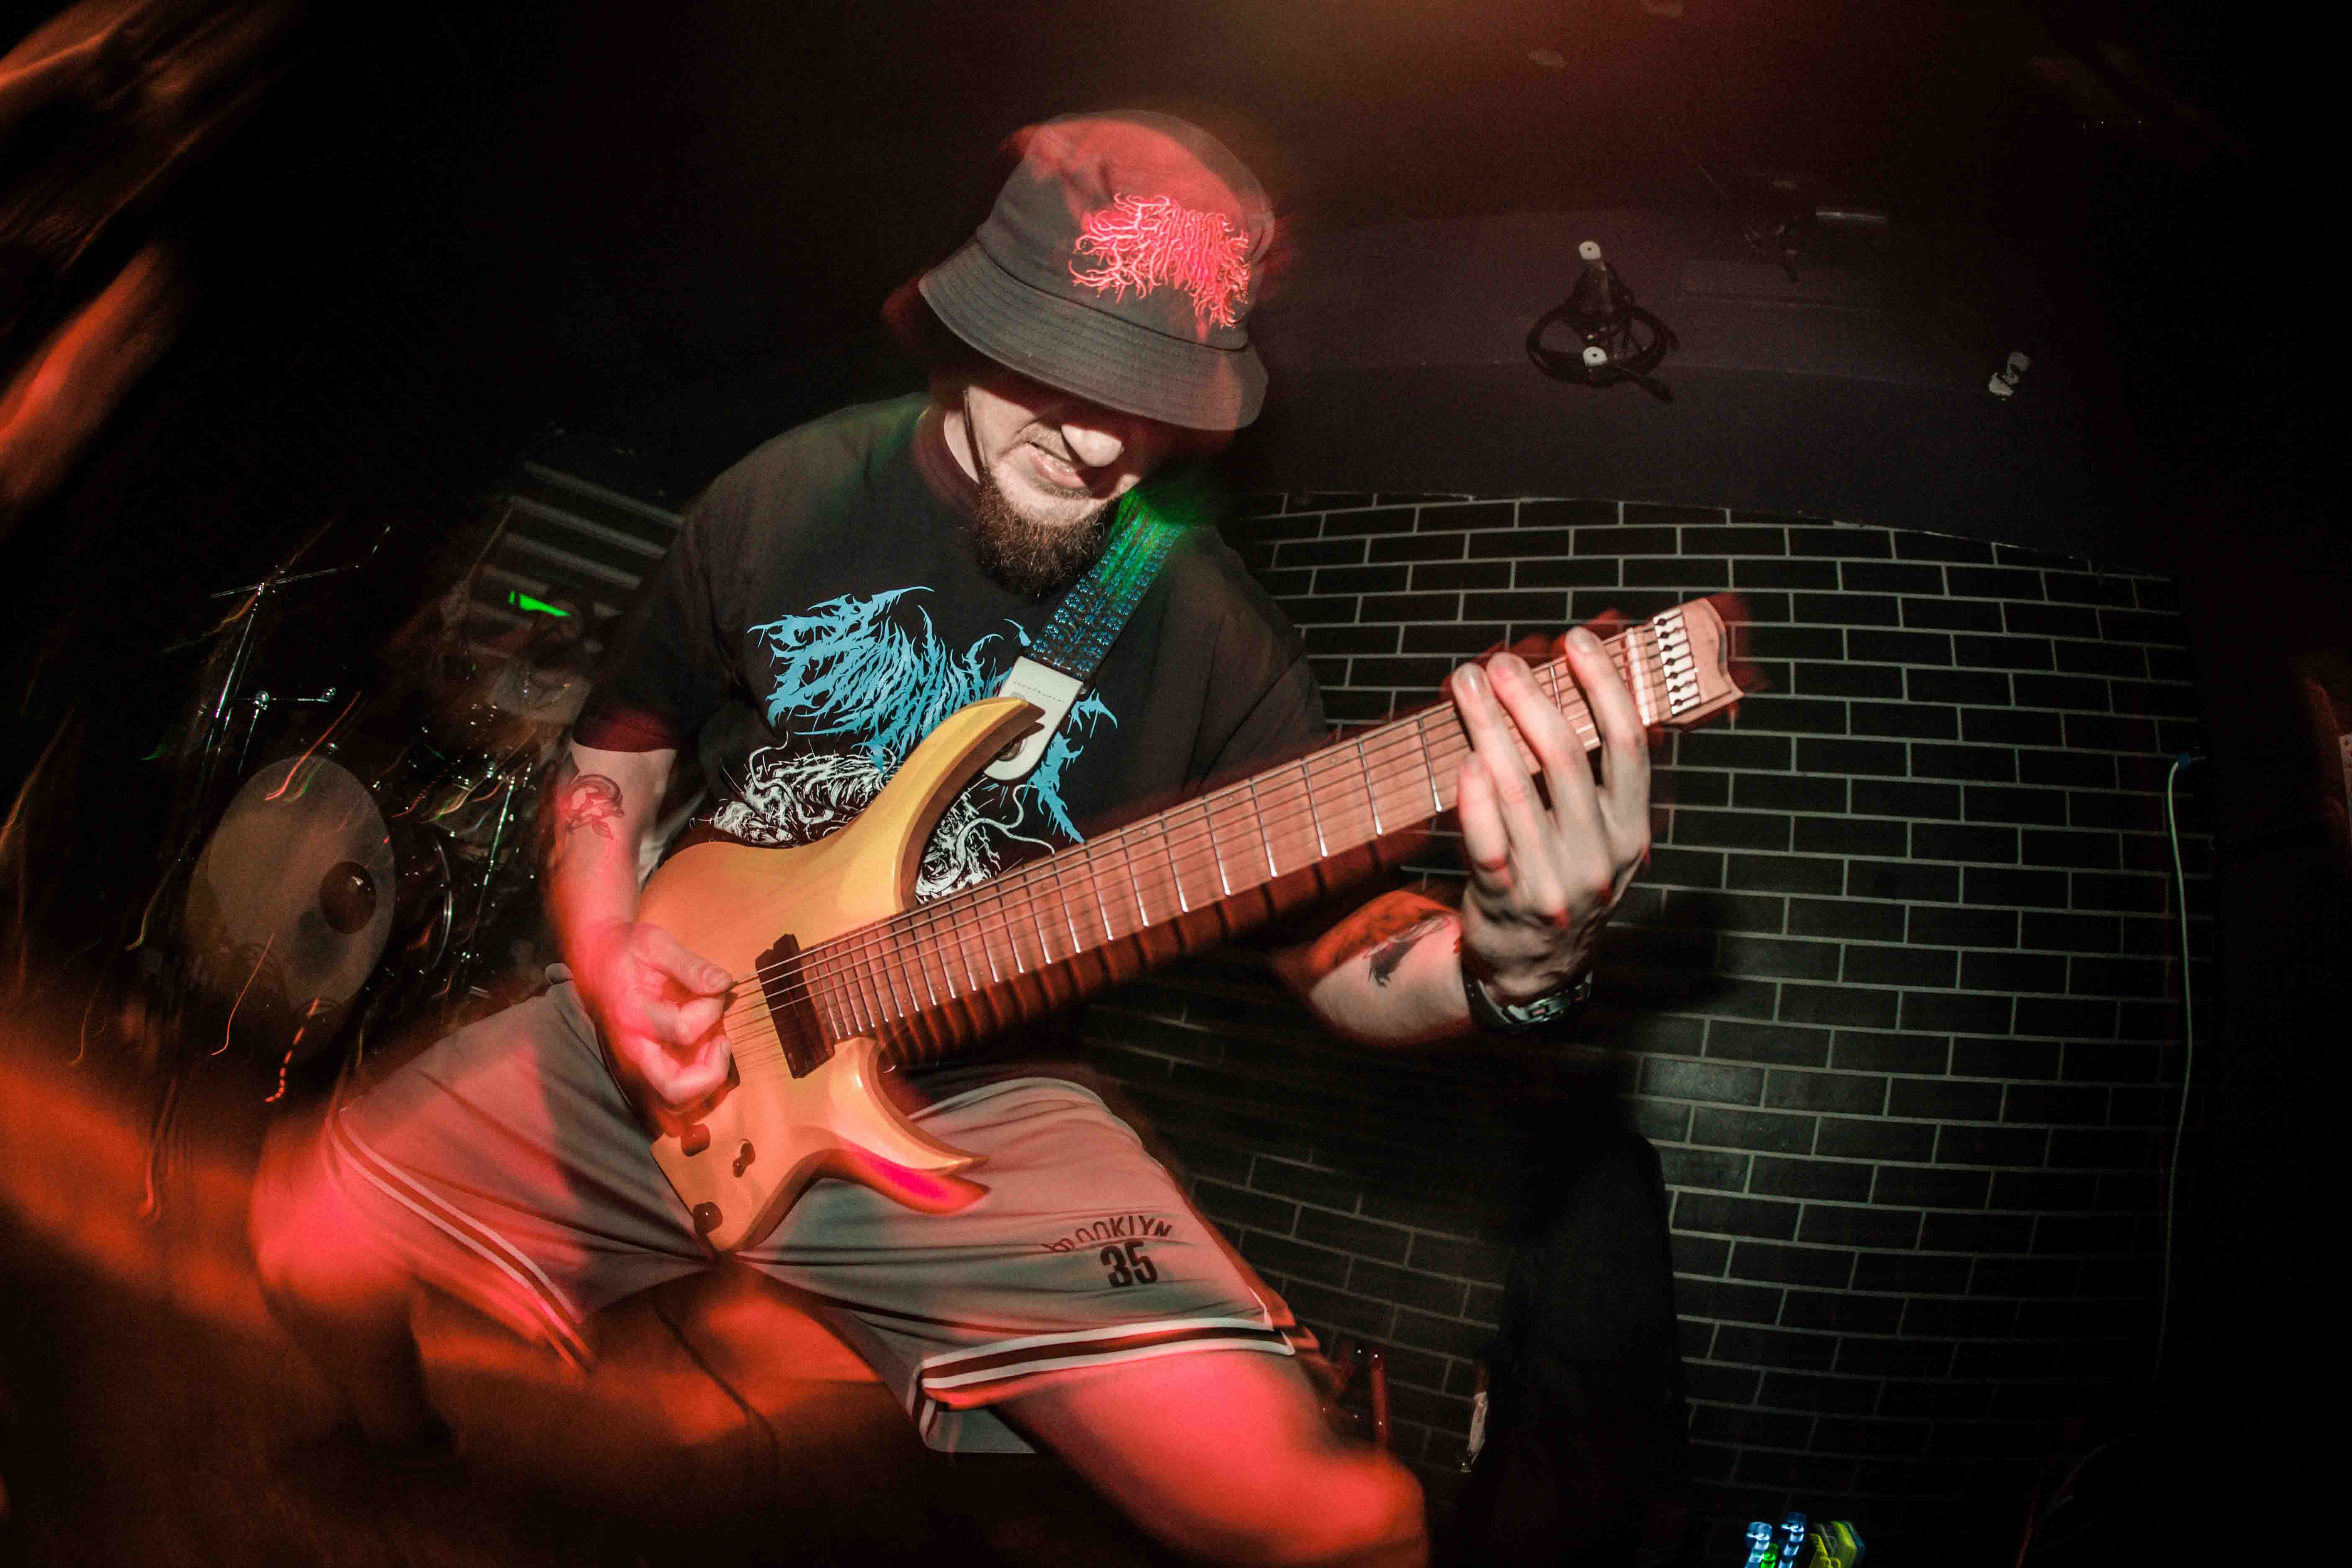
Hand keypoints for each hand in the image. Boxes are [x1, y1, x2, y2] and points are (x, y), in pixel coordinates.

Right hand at [574, 921, 734, 1115]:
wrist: (596, 960)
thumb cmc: (627, 951)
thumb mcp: (656, 944)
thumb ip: (691, 966)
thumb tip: (723, 983)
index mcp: (633, 1017)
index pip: (684, 1030)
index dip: (710, 1009)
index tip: (715, 989)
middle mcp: (633, 1050)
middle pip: (676, 1091)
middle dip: (712, 1071)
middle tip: (721, 1040)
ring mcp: (638, 1065)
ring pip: (677, 1104)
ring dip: (706, 1078)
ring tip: (714, 1044)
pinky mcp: (646, 1070)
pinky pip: (676, 1095)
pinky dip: (698, 1081)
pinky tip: (705, 1049)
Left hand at [1448, 628, 1650, 999]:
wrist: (1534, 967)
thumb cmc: (1562, 877)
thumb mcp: (1600, 835)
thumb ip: (1595, 775)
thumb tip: (1576, 682)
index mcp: (1631, 830)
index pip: (1628, 744)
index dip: (1604, 686)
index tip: (1578, 639)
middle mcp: (1599, 855)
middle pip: (1565, 757)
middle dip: (1529, 699)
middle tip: (1500, 662)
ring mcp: (1553, 881)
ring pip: (1518, 790)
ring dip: (1488, 728)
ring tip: (1466, 685)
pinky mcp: (1506, 900)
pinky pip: (1487, 841)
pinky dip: (1474, 797)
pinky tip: (1465, 757)